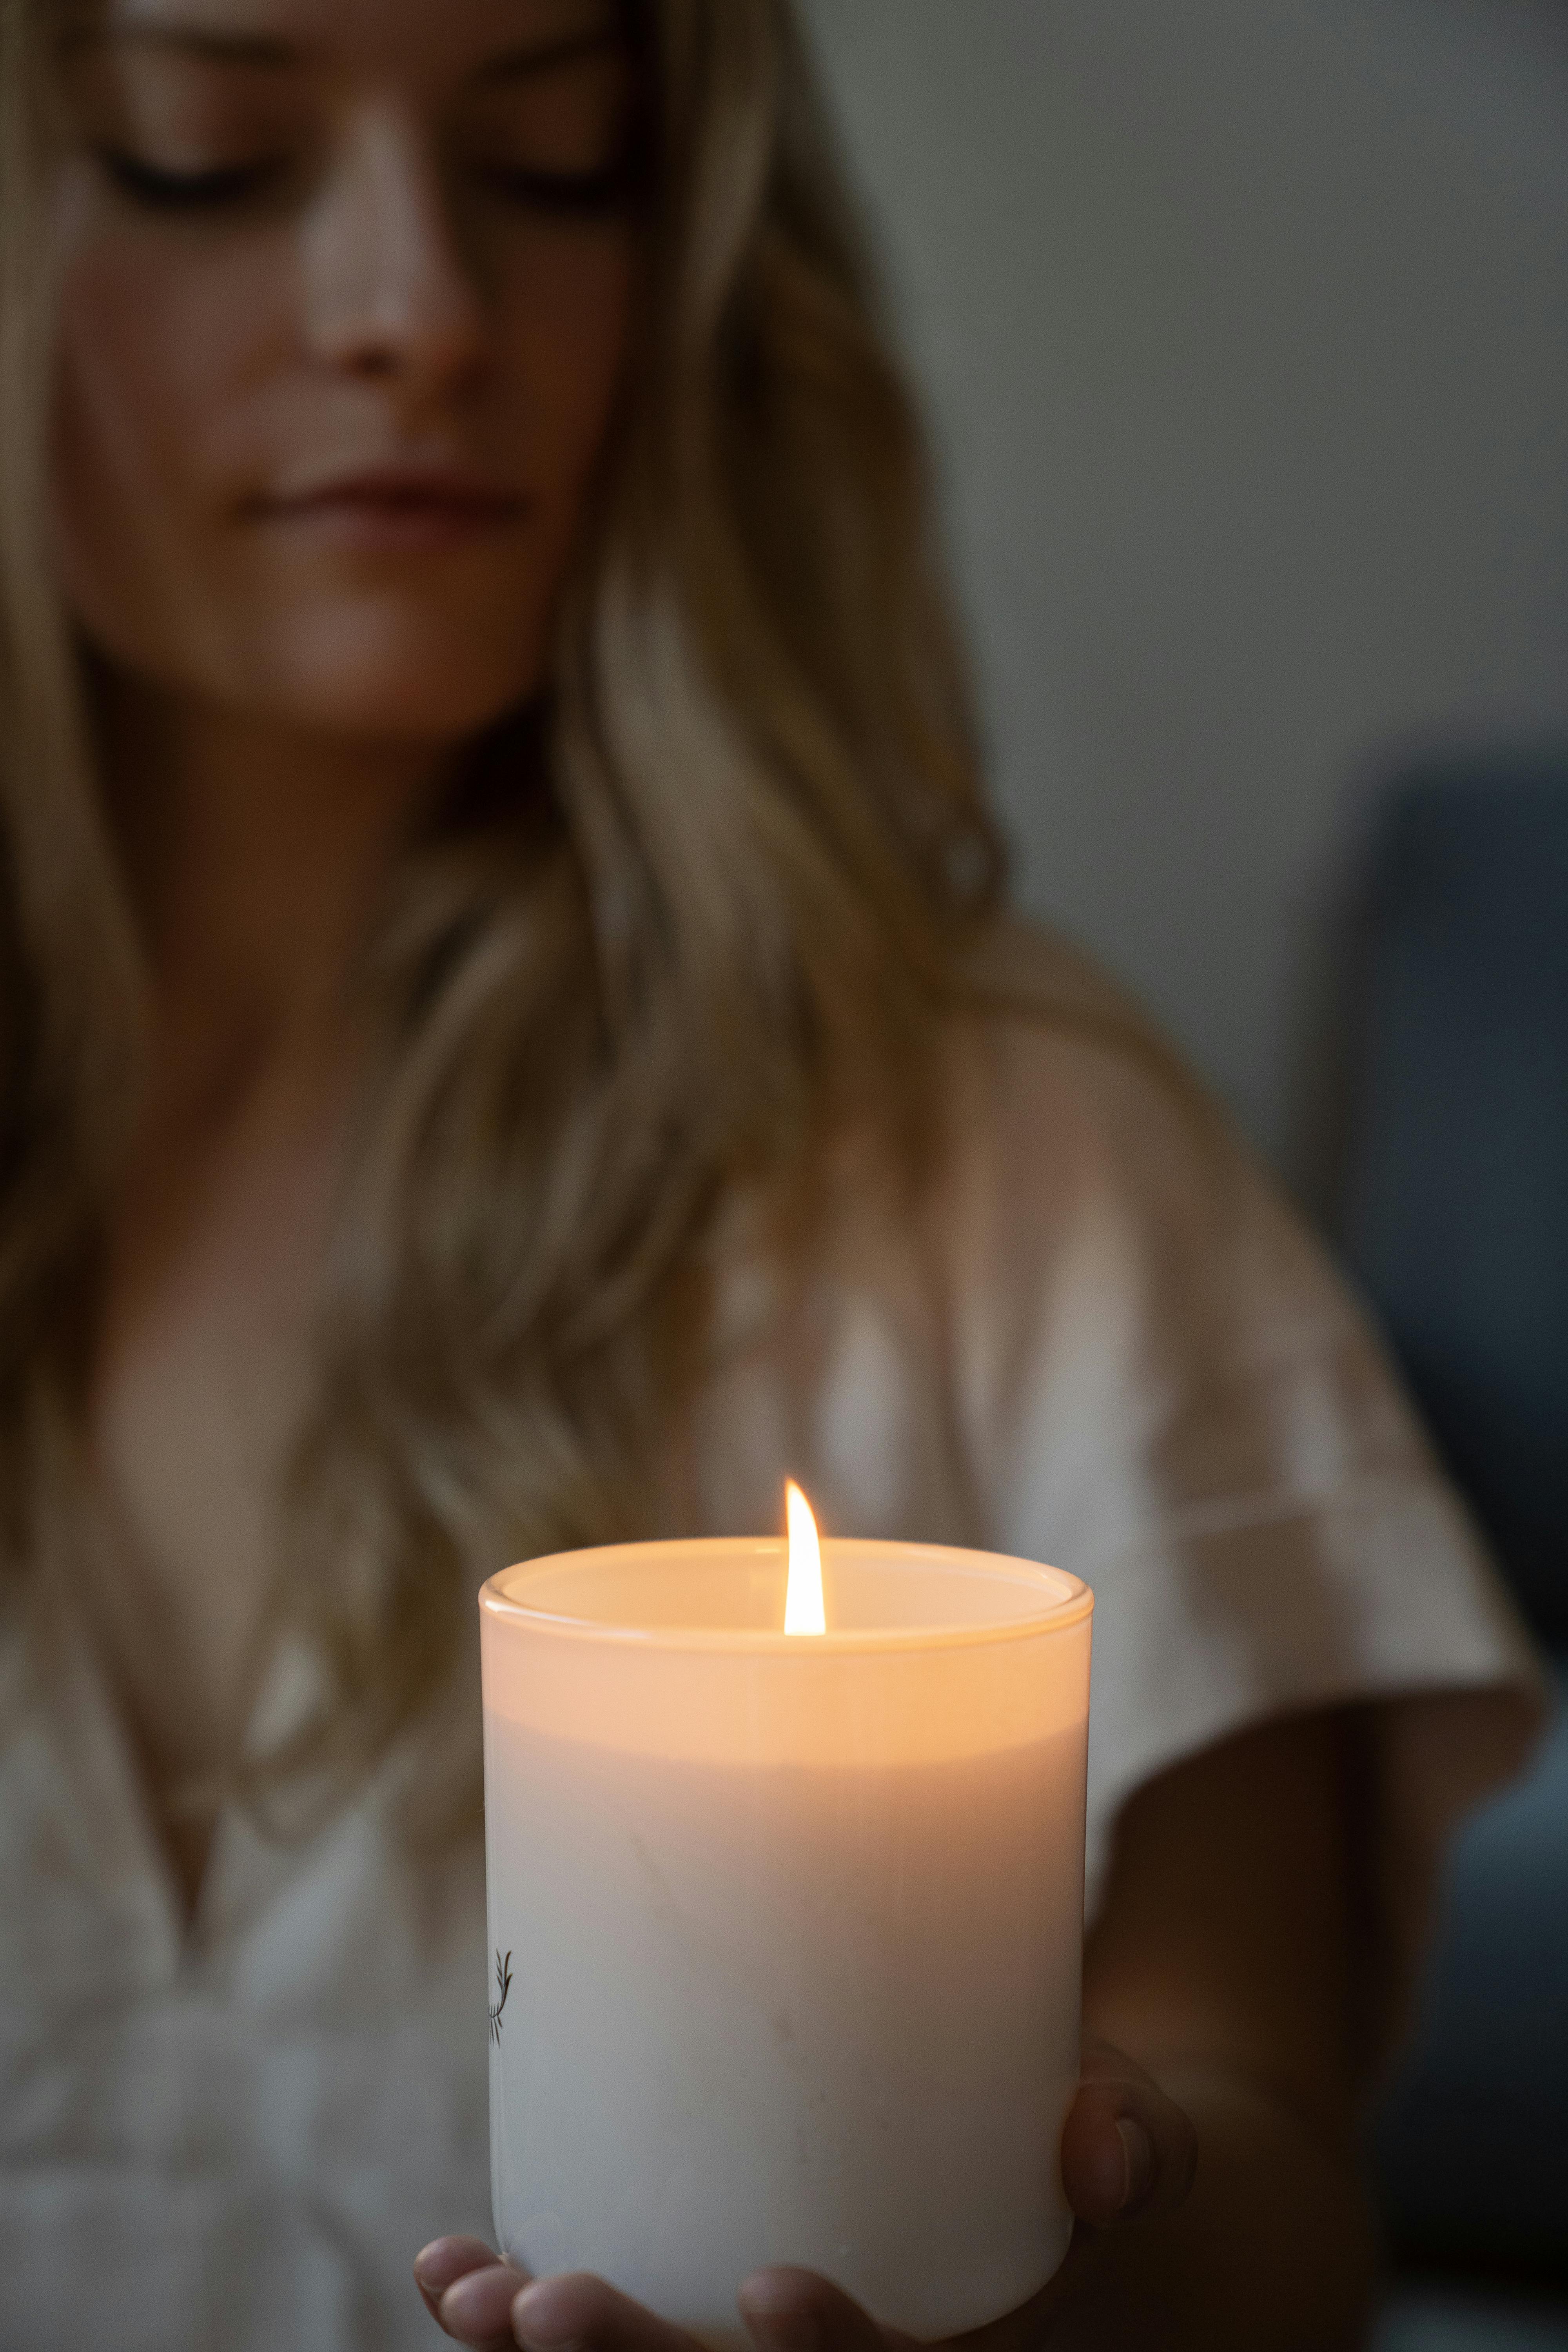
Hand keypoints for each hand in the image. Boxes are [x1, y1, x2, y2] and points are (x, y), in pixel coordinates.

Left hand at [415, 2038, 1195, 2351]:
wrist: (1042, 2165)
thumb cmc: (1074, 2138)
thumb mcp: (1129, 2128)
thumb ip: (1126, 2135)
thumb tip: (1102, 2146)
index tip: (766, 2283)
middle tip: (549, 2304)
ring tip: (469, 2296)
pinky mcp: (701, 2318)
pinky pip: (609, 2350)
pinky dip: (517, 2325)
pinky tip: (449, 2275)